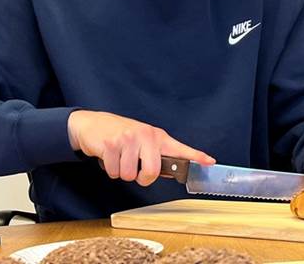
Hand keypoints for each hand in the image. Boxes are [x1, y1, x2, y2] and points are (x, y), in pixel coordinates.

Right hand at [67, 110, 214, 186]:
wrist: (93, 124)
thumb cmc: (120, 134)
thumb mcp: (142, 141)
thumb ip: (157, 156)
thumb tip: (173, 172)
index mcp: (156, 136)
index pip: (179, 148)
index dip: (195, 156)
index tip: (210, 161)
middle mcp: (144, 135)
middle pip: (151, 171)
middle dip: (142, 177)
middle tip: (135, 169)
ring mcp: (127, 139)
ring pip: (129, 175)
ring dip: (122, 172)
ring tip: (119, 158)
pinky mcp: (110, 144)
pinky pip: (114, 172)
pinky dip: (110, 170)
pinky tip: (109, 156)